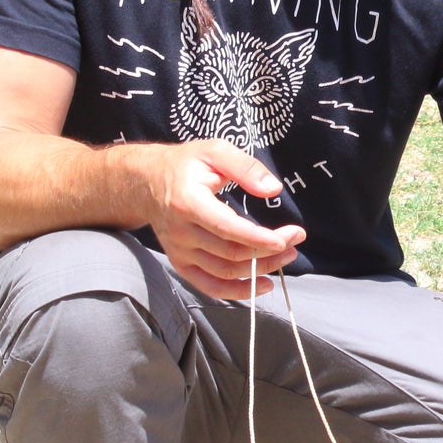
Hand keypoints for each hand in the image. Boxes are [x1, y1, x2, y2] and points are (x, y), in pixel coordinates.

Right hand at [120, 139, 303, 300]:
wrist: (146, 183)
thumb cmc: (185, 165)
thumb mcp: (215, 151)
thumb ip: (245, 167)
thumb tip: (272, 189)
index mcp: (189, 202)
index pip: (227, 228)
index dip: (258, 237)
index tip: (286, 238)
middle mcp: (181, 232)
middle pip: (231, 252)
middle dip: (268, 250)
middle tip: (295, 240)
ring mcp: (179, 251)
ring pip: (225, 272)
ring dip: (260, 269)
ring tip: (286, 257)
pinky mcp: (180, 263)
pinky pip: (210, 286)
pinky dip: (237, 292)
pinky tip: (263, 284)